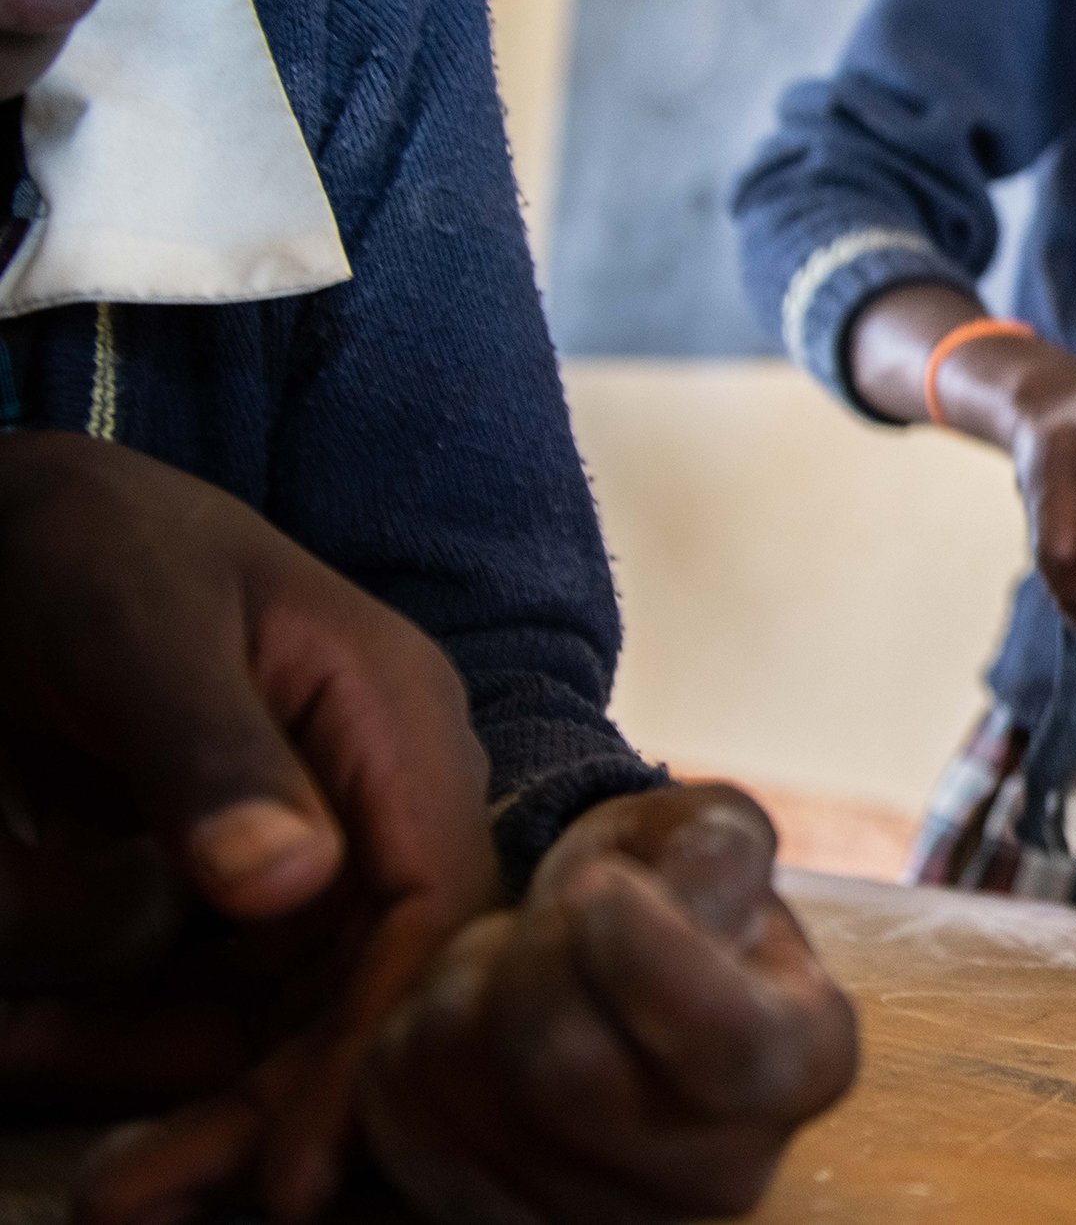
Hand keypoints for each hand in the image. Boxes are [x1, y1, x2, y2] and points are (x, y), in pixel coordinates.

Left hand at [0, 433, 496, 1221]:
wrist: (15, 524)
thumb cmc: (87, 545)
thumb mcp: (136, 625)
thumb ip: (209, 750)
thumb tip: (287, 886)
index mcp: (397, 721)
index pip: (429, 907)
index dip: (380, 1041)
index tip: (298, 1166)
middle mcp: (376, 799)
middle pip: (360, 987)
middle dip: (265, 1105)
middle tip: (133, 1200)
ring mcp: (304, 846)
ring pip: (274, 1014)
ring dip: (176, 1094)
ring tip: (88, 1175)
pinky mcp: (227, 884)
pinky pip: (190, 994)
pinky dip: (111, 1040)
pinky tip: (17, 1044)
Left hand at [357, 784, 858, 1223]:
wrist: (603, 965)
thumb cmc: (670, 894)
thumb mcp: (715, 833)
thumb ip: (716, 852)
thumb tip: (680, 908)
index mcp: (804, 1060)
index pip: (724, 1040)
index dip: (641, 954)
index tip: (595, 884)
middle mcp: (728, 1168)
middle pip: (574, 1075)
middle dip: (532, 958)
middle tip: (543, 910)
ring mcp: (616, 1219)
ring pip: (480, 1104)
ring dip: (458, 997)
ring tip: (502, 960)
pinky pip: (412, 1143)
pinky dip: (404, 1061)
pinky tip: (452, 1023)